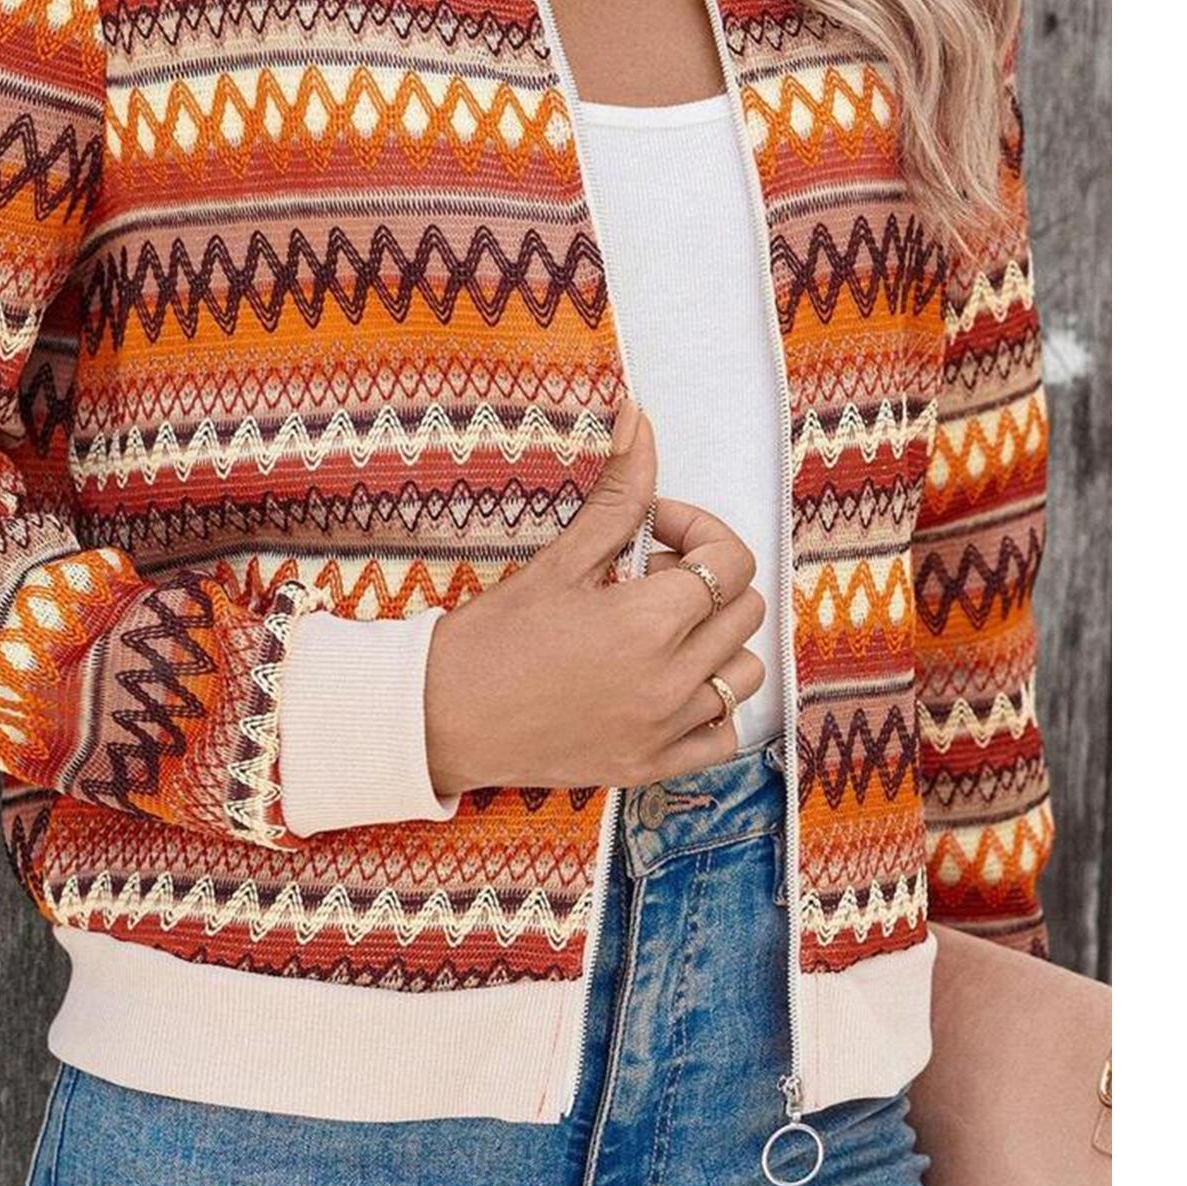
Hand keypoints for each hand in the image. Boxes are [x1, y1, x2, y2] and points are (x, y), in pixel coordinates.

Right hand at [424, 402, 766, 794]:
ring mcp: (664, 729)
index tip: (656, 530)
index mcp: (648, 623)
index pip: (731, 562)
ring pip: (744, 673)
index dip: (700, 530)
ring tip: (659, 634)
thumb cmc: (489, 641)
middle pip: (746, 612)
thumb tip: (642, 419)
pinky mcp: (650, 765)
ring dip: (716, 643)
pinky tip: (666, 685)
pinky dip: (710, 706)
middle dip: (707, 582)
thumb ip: (617, 494)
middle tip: (647, 578)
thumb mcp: (559, 560)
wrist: (440, 720)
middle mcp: (669, 681)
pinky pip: (724, 735)